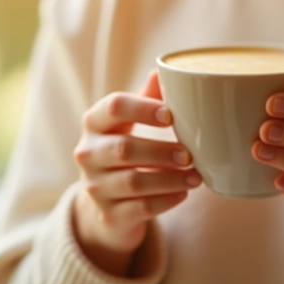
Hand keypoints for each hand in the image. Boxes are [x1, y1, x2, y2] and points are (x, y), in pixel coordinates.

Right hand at [72, 70, 201, 277]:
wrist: (108, 202)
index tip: (171, 116)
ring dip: (170, 179)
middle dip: (161, 151)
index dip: (143, 109)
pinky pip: (140, 208)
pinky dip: (165, 201)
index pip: (114, 106)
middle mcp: (87, 153)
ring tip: (196, 177)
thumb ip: (146, 97)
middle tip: (189, 154)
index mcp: (94, 122)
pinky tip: (183, 194)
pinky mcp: (108, 214)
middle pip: (124, 149)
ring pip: (133, 182)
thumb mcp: (128, 122)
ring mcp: (95, 186)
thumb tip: (163, 69)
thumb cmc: (124, 150)